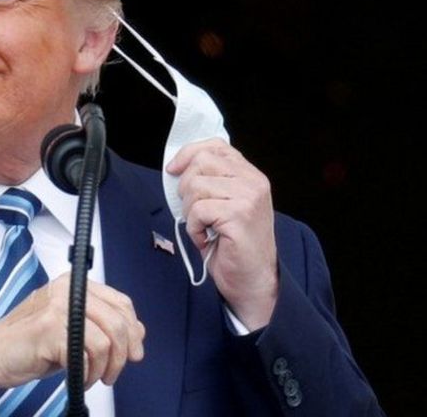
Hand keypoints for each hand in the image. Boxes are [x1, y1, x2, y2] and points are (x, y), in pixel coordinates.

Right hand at [0, 273, 144, 403]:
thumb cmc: (30, 344)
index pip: (121, 302)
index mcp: (73, 285)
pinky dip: (87, 374)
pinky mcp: (50, 328)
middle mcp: (66, 290)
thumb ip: (102, 326)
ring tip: (92, 377)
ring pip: (107, 340)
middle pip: (118, 322)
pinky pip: (88, 355)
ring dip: (104, 368)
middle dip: (123, 355)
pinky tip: (78, 379)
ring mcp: (57, 307)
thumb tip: (138, 333)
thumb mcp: (72, 330)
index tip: (134, 353)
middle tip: (112, 373)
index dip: (133, 330)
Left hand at [167, 138, 277, 329]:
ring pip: (196, 187)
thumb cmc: (232, 244)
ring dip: (190, 212)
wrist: (252, 279)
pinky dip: (194, 228)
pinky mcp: (240, 215)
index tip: (173, 170)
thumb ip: (209, 181)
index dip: (188, 154)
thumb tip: (176, 167)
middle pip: (200, 163)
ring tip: (204, 228)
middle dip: (185, 188)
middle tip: (195, 212)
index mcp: (250, 175)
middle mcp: (253, 181)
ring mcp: (249, 197)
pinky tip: (206, 238)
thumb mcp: (222, 204)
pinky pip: (198, 210)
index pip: (214, 146)